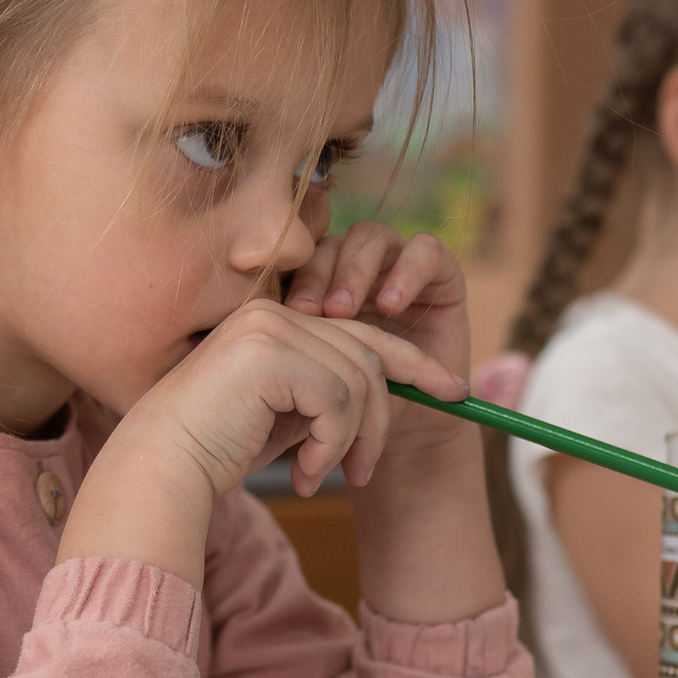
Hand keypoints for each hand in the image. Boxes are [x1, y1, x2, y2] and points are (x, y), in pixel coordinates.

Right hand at [114, 298, 468, 500]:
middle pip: (369, 355)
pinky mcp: (271, 354)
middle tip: (367, 471)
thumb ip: (329, 394)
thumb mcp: (288, 416)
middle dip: (381, 419)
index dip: (413, 362)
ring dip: (352, 441)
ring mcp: (272, 327)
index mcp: (276, 319)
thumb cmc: (219, 450)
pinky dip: (332, 445)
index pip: (360, 333)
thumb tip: (389, 395)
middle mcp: (275, 312)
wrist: (164, 470)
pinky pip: (337, 400)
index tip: (452, 391)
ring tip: (325, 477)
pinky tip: (307, 474)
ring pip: (359, 381)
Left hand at [284, 221, 473, 453]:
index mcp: (321, 287)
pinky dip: (407, 272)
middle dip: (319, 275)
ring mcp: (398, 268)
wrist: (404, 438)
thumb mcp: (308, 379)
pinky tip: (391, 306)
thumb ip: (283, 346)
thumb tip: (237, 321)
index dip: (295, 279)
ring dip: (355, 271)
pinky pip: (425, 251)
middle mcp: (359, 272)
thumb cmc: (346, 414)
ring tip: (344, 310)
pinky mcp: (441, 273)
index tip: (287, 315)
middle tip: (310, 312)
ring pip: (372, 238)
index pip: (300, 258)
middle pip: (333, 245)